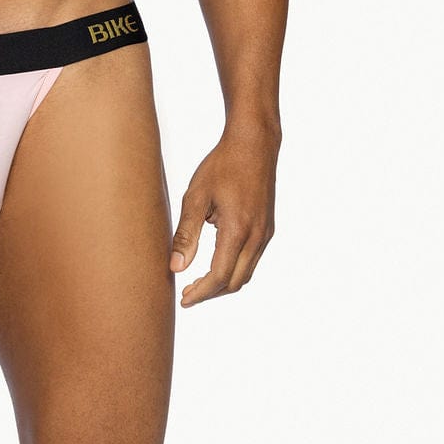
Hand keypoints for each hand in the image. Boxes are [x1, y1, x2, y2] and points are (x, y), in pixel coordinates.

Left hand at [169, 121, 279, 307]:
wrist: (255, 143)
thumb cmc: (222, 165)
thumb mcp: (195, 197)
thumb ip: (185, 235)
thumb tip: (176, 268)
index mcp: (238, 230)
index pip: (219, 276)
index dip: (200, 293)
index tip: (184, 300)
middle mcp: (257, 236)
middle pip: (234, 282)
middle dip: (210, 293)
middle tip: (187, 294)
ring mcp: (265, 233)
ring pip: (245, 274)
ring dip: (222, 284)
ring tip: (197, 284)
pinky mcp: (267, 229)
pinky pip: (251, 261)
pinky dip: (233, 270)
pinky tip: (215, 264)